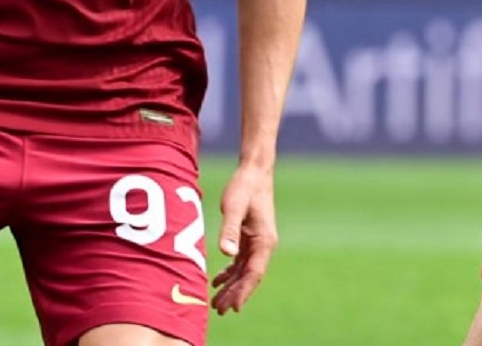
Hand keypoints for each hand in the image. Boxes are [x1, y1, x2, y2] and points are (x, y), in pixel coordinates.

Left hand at [210, 163, 277, 314]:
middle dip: (235, 294)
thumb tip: (226, 254)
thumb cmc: (244, 187)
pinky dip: (231, 273)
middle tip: (219, 310)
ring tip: (216, 302)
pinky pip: (242, 261)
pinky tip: (218, 280)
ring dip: (232, 286)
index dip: (243, 292)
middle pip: (250, 276)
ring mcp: (258, 241)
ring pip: (245, 271)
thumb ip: (230, 230)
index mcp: (264, 241)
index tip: (232, 307)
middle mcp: (264, 244)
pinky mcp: (250, 237)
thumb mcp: (234, 207)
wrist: (254, 171)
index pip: (254, 273)